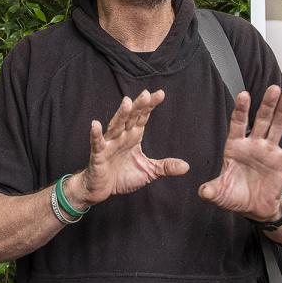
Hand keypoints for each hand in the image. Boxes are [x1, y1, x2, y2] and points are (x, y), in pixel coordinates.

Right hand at [71, 90, 189, 206]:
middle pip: (130, 117)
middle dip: (138, 106)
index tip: (160, 94)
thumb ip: (165, 167)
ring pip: (115, 126)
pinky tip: (95, 124)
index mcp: (133, 136)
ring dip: (121, 114)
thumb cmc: (122, 176)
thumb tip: (186, 166)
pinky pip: (97, 143)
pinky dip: (96, 134)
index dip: (150, 105)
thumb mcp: (148, 171)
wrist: (101, 189)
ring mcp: (109, 144)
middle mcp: (121, 136)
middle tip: (146, 94)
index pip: (142, 117)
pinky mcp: (98, 155)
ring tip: (127, 102)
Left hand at [198, 85, 281, 220]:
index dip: (241, 110)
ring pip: (277, 127)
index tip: (243, 95)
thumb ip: (211, 190)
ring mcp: (269, 151)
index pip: (238, 124)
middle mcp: (253, 145)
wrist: (254, 208)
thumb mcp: (219, 193)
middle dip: (266, 104)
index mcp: (235, 147)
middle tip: (272, 88)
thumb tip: (203, 192)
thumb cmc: (235, 196)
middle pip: (261, 120)